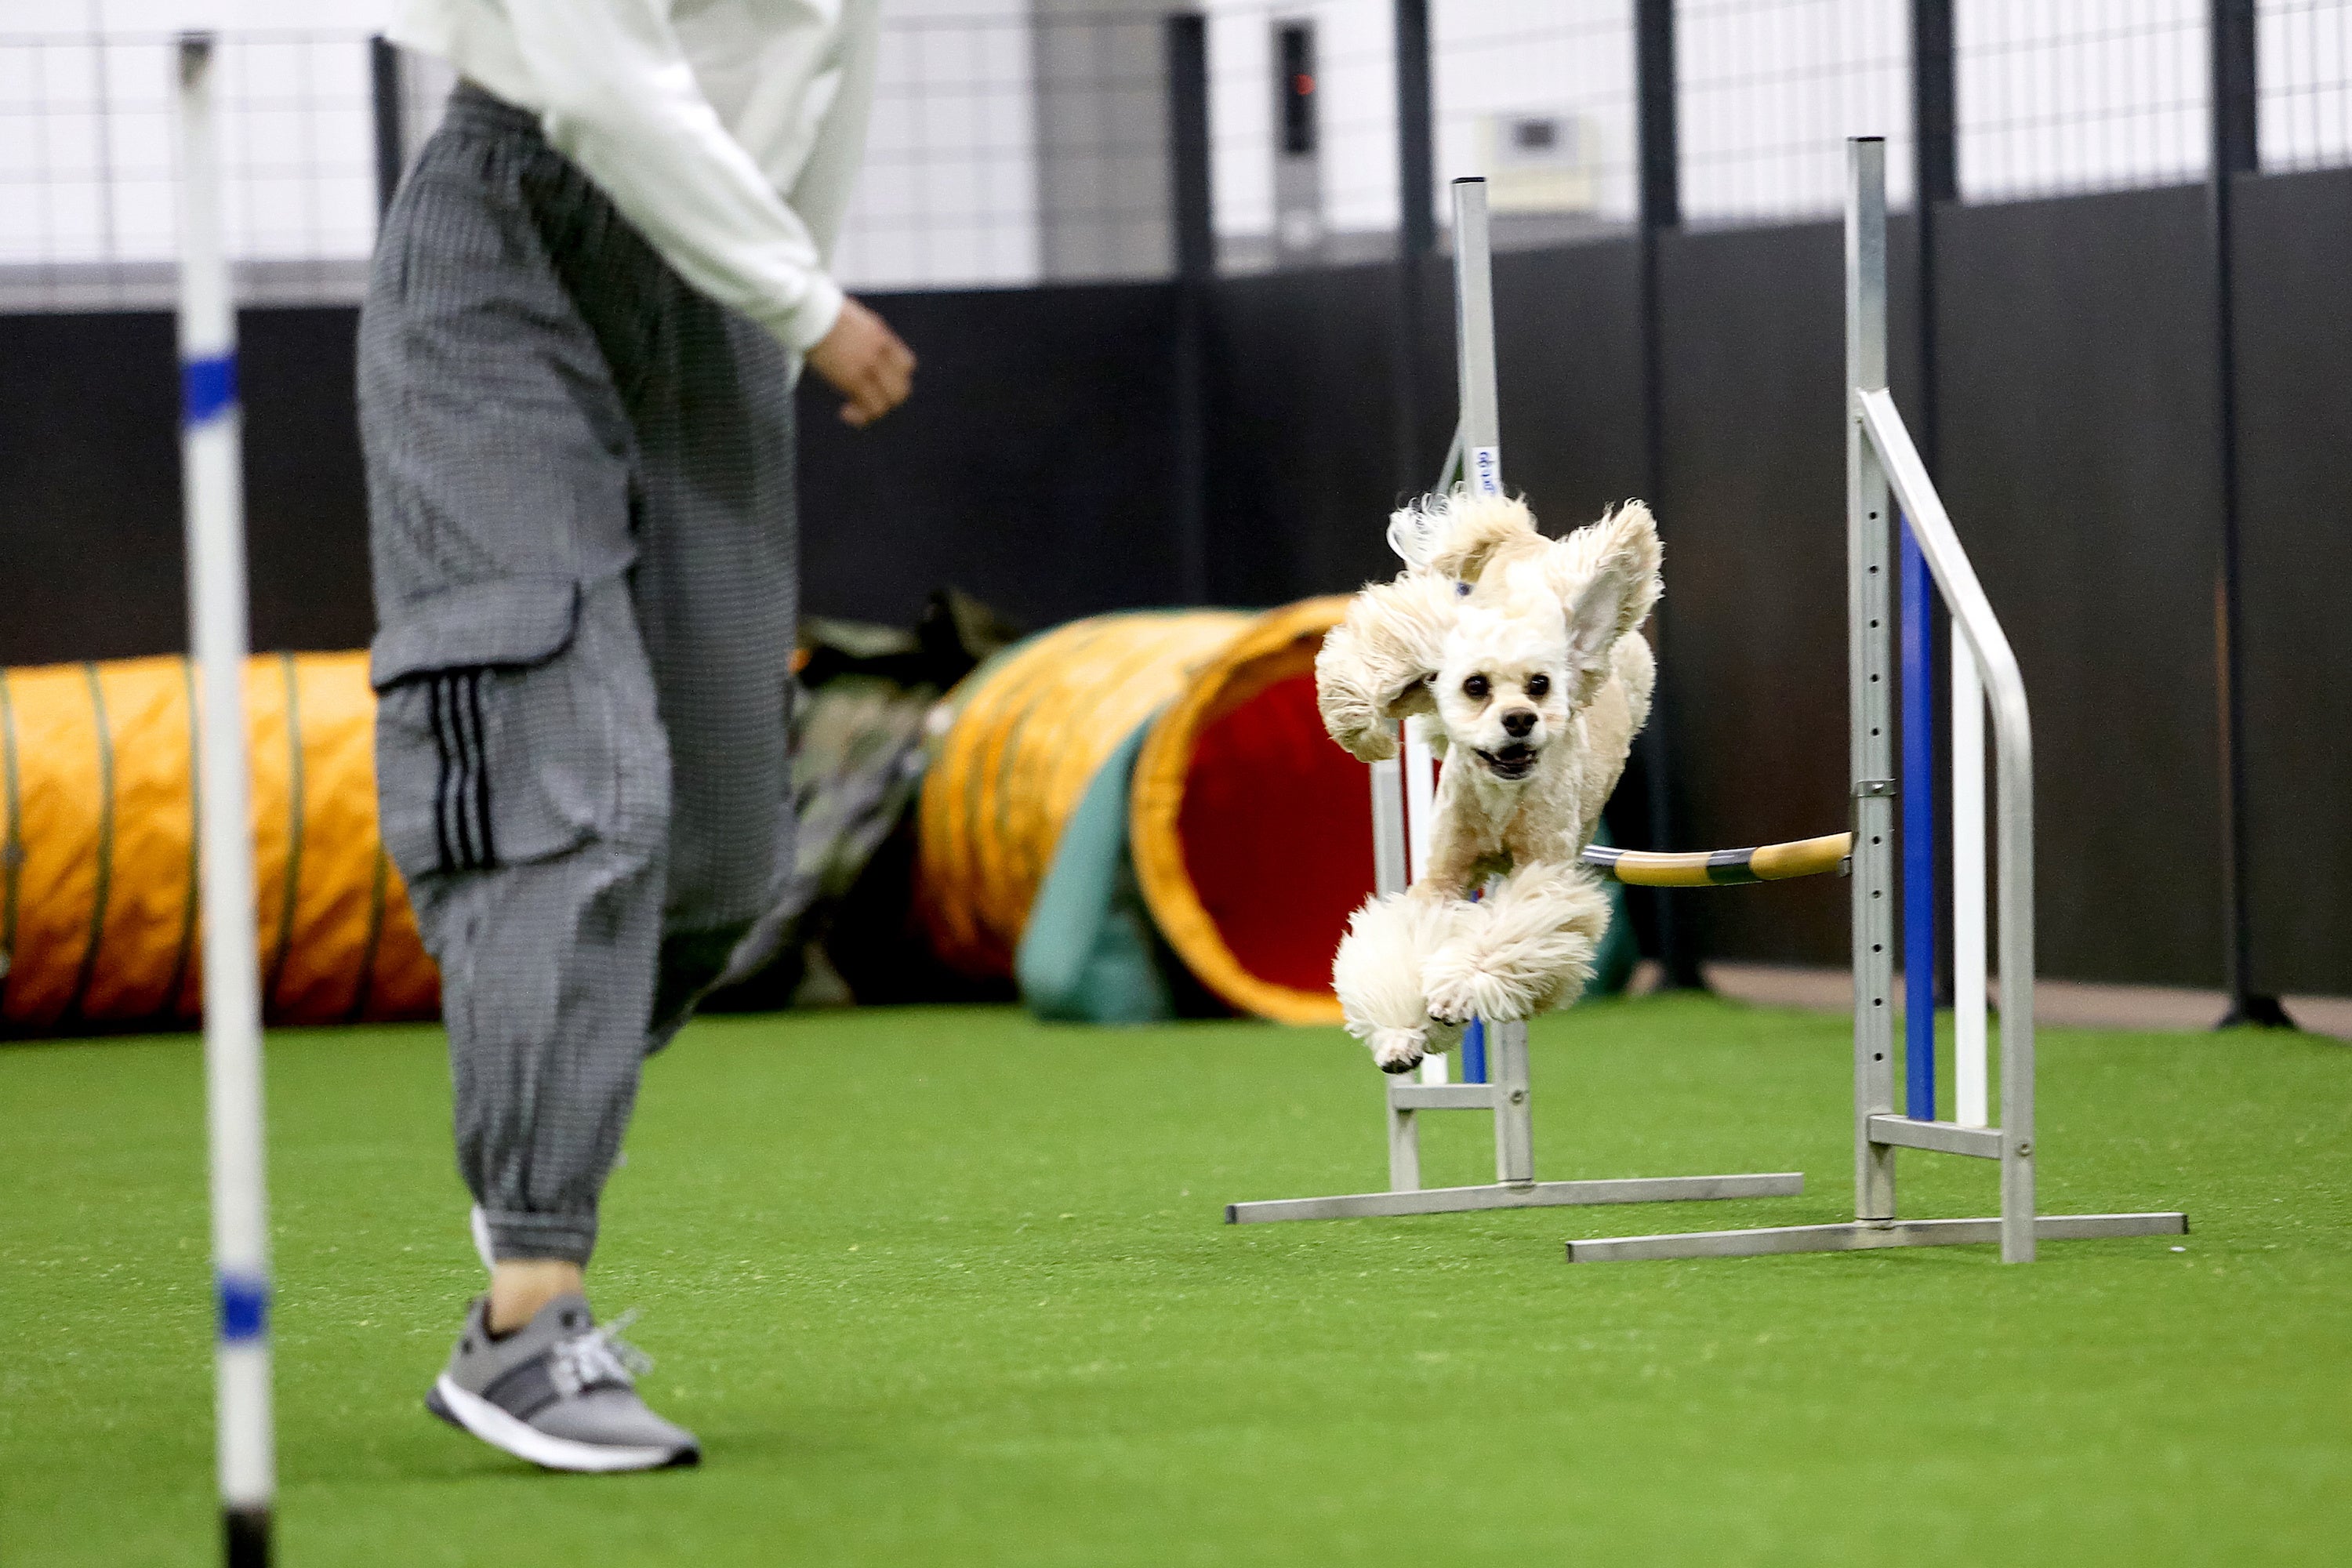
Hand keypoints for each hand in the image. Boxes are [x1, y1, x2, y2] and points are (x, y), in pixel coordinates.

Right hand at [807, 296, 914, 427]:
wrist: (811, 312)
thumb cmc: (822, 313)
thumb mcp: (854, 319)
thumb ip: (864, 335)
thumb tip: (858, 343)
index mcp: (882, 337)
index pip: (906, 366)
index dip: (896, 379)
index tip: (878, 383)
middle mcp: (880, 353)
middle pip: (902, 388)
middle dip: (887, 400)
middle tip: (869, 401)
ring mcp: (869, 366)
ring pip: (887, 402)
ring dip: (873, 412)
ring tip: (854, 411)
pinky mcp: (852, 379)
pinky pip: (867, 407)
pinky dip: (859, 416)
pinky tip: (844, 413)